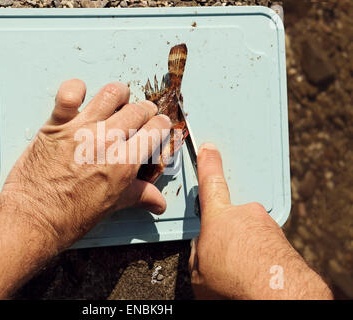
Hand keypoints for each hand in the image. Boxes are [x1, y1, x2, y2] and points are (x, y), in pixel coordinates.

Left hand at [2, 79, 171, 252]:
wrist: (33, 218)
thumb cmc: (69, 217)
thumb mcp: (111, 206)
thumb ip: (138, 196)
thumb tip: (158, 202)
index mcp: (124, 163)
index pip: (155, 130)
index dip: (161, 125)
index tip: (159, 125)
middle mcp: (106, 141)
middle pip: (137, 110)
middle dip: (145, 110)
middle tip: (142, 115)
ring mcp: (81, 129)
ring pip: (111, 93)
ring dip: (119, 94)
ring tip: (118, 101)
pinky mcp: (56, 124)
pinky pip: (69, 92)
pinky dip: (76, 89)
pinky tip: (80, 97)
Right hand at [189, 143, 331, 299]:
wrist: (277, 295)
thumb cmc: (235, 284)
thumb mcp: (198, 273)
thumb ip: (197, 253)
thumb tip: (201, 250)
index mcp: (218, 218)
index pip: (211, 182)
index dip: (209, 163)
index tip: (210, 148)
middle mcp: (245, 215)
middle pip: (230, 217)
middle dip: (226, 234)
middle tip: (224, 259)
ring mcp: (266, 225)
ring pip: (249, 232)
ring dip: (244, 247)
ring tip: (241, 271)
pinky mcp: (283, 239)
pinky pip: (264, 243)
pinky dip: (259, 255)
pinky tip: (255, 273)